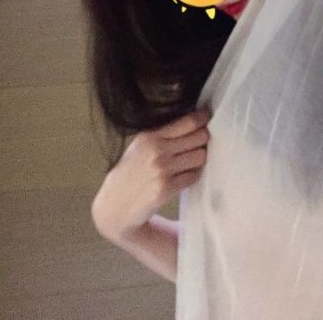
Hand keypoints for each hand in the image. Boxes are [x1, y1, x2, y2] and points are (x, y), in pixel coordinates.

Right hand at [91, 108, 210, 243]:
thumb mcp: (141, 145)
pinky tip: (183, 176)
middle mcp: (157, 150)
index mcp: (151, 136)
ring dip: (199, 159)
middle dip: (203, 140)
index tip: (207, 119)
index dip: (203, 119)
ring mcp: (162, 170)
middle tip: (200, 143)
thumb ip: (164, 133)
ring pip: (200, 156)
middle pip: (199, 138)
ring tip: (190, 161)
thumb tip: (195, 121)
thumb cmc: (131, 171)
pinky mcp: (166, 188)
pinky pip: (193, 176)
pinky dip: (192, 175)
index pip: (188, 122)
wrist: (115, 203)